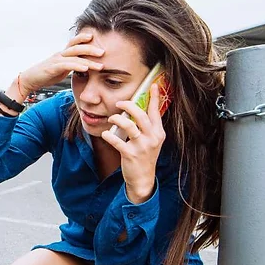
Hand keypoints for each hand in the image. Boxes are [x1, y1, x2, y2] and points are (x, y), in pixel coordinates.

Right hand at [18, 32, 104, 94]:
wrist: (29, 80)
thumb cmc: (45, 75)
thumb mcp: (60, 69)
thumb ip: (70, 66)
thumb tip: (82, 67)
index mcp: (62, 54)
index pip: (75, 43)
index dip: (85, 39)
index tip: (98, 39)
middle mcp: (60, 54)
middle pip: (77, 46)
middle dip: (91, 48)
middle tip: (104, 52)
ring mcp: (56, 60)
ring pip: (74, 56)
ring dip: (88, 60)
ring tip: (100, 65)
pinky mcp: (52, 68)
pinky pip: (67, 65)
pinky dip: (77, 66)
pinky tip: (86, 69)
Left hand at [101, 83, 165, 203]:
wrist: (143, 179)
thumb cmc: (145, 157)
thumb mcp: (151, 141)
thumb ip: (147, 127)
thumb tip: (139, 111)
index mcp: (158, 133)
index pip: (156, 112)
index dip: (154, 98)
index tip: (152, 85)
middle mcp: (152, 138)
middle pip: (142, 116)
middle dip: (129, 106)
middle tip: (119, 103)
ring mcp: (142, 146)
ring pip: (129, 126)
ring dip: (118, 119)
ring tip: (111, 119)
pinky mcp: (130, 155)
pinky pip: (117, 141)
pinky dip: (109, 136)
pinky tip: (106, 133)